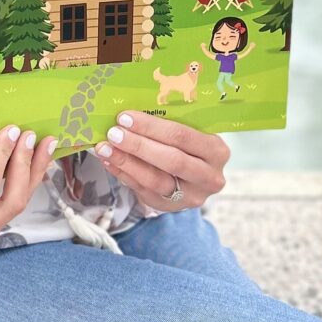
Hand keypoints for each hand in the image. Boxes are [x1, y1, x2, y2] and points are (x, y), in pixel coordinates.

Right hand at [0, 125, 59, 254]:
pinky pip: (12, 205)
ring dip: (33, 173)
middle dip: (26, 165)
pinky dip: (25, 181)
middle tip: (31, 136)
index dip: (1, 156)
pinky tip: (35, 162)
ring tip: (46, 145)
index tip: (12, 131)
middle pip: (11, 200)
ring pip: (17, 204)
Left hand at [94, 110, 228, 212]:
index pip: (183, 136)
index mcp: (217, 150)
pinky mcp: (171, 207)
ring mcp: (191, 196)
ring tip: (105, 148)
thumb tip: (130, 114)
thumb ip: (170, 124)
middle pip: (171, 160)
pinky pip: (143, 190)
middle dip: (138, 145)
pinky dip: (123, 174)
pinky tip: (109, 161)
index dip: (152, 127)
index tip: (125, 117)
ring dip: (126, 162)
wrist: (192, 177)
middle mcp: (210, 177)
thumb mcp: (190, 132)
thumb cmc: (188, 146)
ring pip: (156, 180)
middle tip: (114, 133)